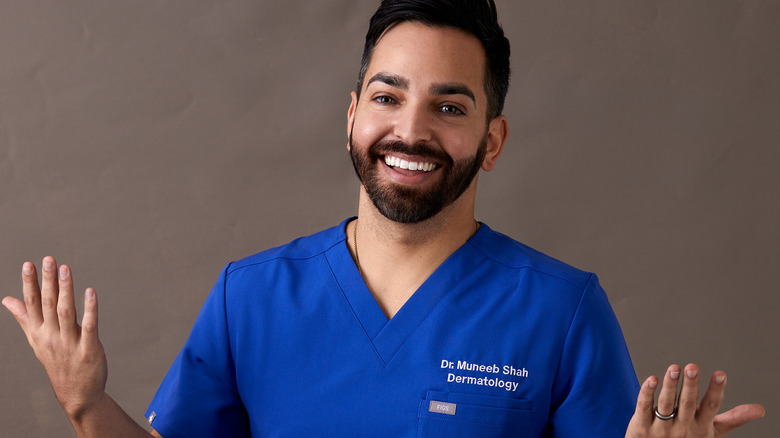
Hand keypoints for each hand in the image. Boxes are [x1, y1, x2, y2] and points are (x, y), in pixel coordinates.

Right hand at [2, 257, 107, 419]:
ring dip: (66, 290)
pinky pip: (88, 326)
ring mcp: (69, 343)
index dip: (30, 283)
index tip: (29, 263)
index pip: (31, 304)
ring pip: (66, 312)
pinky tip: (91, 292)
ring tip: (65, 269)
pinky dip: (90, 309)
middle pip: (47, 304)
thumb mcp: (36, 340)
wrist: (76, 394)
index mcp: (39, 333)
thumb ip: (24, 317)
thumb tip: (7, 299)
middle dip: (47, 281)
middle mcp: (51, 336)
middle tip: (48, 259)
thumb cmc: (57, 362)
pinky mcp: (88, 348)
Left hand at [626, 363, 764, 436]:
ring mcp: (661, 429)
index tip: (720, 374)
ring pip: (666, 405)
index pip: (710, 407)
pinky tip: (651, 380)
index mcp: (700, 427)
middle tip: (692, 367)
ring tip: (674, 369)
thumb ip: (732, 419)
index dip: (715, 391)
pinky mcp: (642, 427)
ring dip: (670, 386)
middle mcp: (682, 428)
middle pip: (687, 404)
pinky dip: (647, 394)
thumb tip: (759, 409)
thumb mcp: (711, 432)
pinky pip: (644, 408)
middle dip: (690, 385)